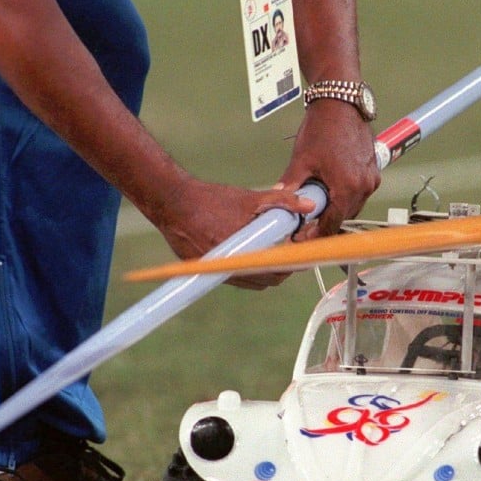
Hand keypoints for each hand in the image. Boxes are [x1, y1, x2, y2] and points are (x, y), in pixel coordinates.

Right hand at [151, 177, 315, 289]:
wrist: (173, 203)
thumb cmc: (211, 200)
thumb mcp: (249, 198)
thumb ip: (281, 201)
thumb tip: (307, 205)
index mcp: (243, 250)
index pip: (276, 270)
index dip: (292, 265)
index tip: (302, 258)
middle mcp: (229, 266)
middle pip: (267, 280)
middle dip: (282, 269)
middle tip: (290, 255)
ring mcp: (216, 271)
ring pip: (251, 282)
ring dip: (265, 272)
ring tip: (273, 254)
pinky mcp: (205, 272)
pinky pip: (235, 279)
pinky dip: (247, 271)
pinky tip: (250, 255)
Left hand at [275, 98, 379, 239]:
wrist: (341, 102)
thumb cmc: (324, 127)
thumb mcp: (301, 160)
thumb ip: (290, 185)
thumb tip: (278, 200)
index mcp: (347, 187)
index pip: (332, 223)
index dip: (316, 234)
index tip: (303, 237)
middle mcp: (364, 186)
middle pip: (343, 216)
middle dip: (325, 222)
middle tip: (306, 223)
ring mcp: (371, 178)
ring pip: (352, 205)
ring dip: (336, 208)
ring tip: (317, 203)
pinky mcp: (373, 170)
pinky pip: (360, 192)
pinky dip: (346, 195)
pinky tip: (331, 189)